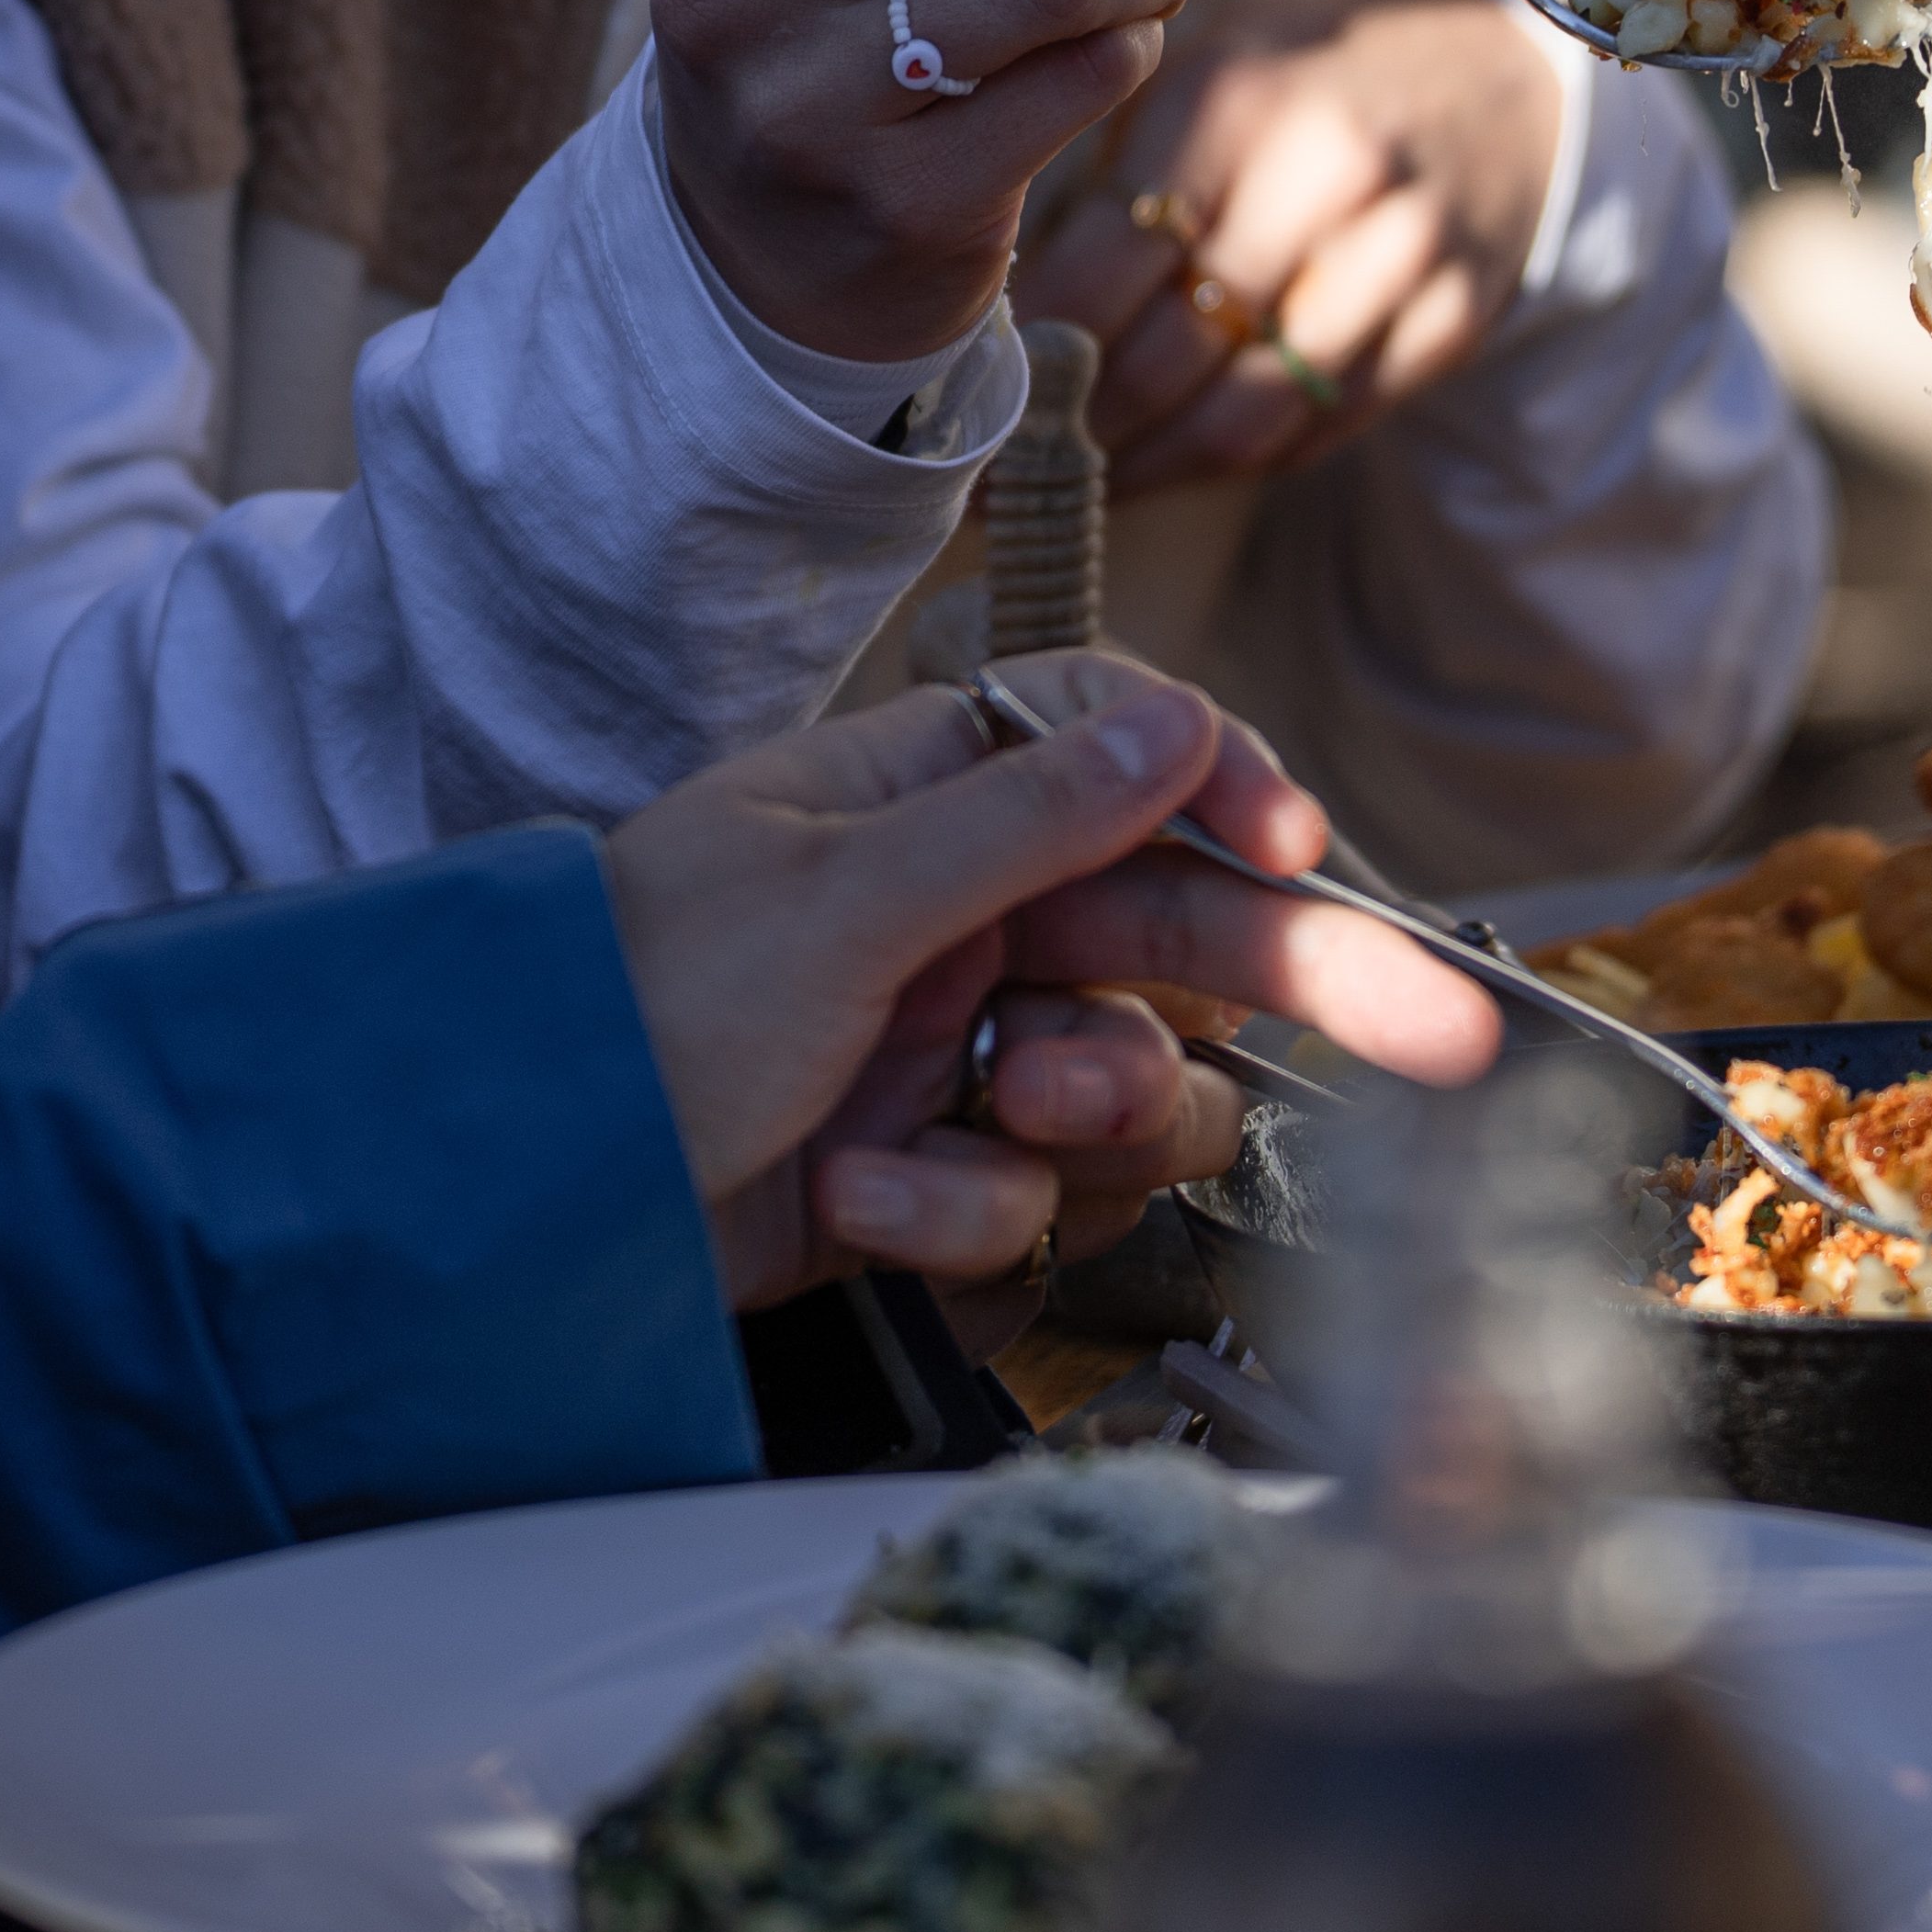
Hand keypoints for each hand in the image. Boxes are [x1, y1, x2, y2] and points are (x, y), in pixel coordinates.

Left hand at [598, 654, 1499, 1315]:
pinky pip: (1029, 1195)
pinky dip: (959, 1208)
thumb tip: (1168, 723)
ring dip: (1082, 1113)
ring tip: (987, 1120)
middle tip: (1433, 1035)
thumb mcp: (831, 898)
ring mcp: (942, 1048)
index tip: (1297, 854)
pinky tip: (861, 1199)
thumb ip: (1016, 821)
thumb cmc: (617, 1010)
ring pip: (1131, 1082)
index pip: (1121, 758)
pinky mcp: (922, 1172)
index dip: (1224, 800)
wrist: (497, 1206)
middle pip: (1176, 933)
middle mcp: (950, 915)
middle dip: (1294, 979)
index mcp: (918, 799)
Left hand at [1022, 0, 1571, 488]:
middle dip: (1073, 434)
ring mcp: (1401, 258)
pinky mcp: (1454, 320)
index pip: (1103, 268)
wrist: (1494, 60)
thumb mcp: (1204, 66)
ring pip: (1246, 418)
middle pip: (1167, 358)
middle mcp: (1325, 179)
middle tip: (1003, 475)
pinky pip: (1322, 430)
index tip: (975, 402)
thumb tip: (1009, 315)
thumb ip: (1116, 170)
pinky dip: (1237, 463)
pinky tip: (1174, 467)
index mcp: (1234, 102)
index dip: (1030, 355)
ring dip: (1148, 472)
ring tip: (1075, 495)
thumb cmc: (1307, 69)